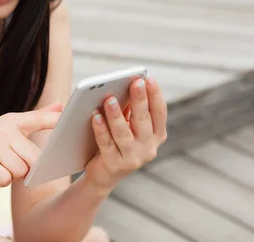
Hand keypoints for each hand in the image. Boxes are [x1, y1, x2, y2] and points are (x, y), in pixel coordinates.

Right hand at [0, 103, 62, 186]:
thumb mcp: (9, 126)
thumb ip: (36, 118)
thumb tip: (60, 105)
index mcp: (13, 120)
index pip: (39, 119)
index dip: (54, 120)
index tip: (67, 119)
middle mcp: (3, 129)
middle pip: (34, 158)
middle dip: (28, 168)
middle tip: (16, 164)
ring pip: (20, 171)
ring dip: (13, 175)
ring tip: (1, 166)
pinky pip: (4, 178)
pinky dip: (1, 181)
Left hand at [84, 76, 167, 191]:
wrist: (104, 175)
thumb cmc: (117, 143)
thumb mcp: (128, 126)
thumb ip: (130, 110)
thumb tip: (126, 86)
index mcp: (156, 135)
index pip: (159, 113)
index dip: (155, 95)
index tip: (149, 78)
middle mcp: (148, 148)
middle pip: (143, 121)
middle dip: (139, 100)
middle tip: (134, 82)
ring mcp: (133, 159)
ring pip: (124, 133)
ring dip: (116, 115)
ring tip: (109, 99)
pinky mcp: (115, 166)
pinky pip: (106, 144)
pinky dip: (100, 129)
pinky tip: (94, 116)